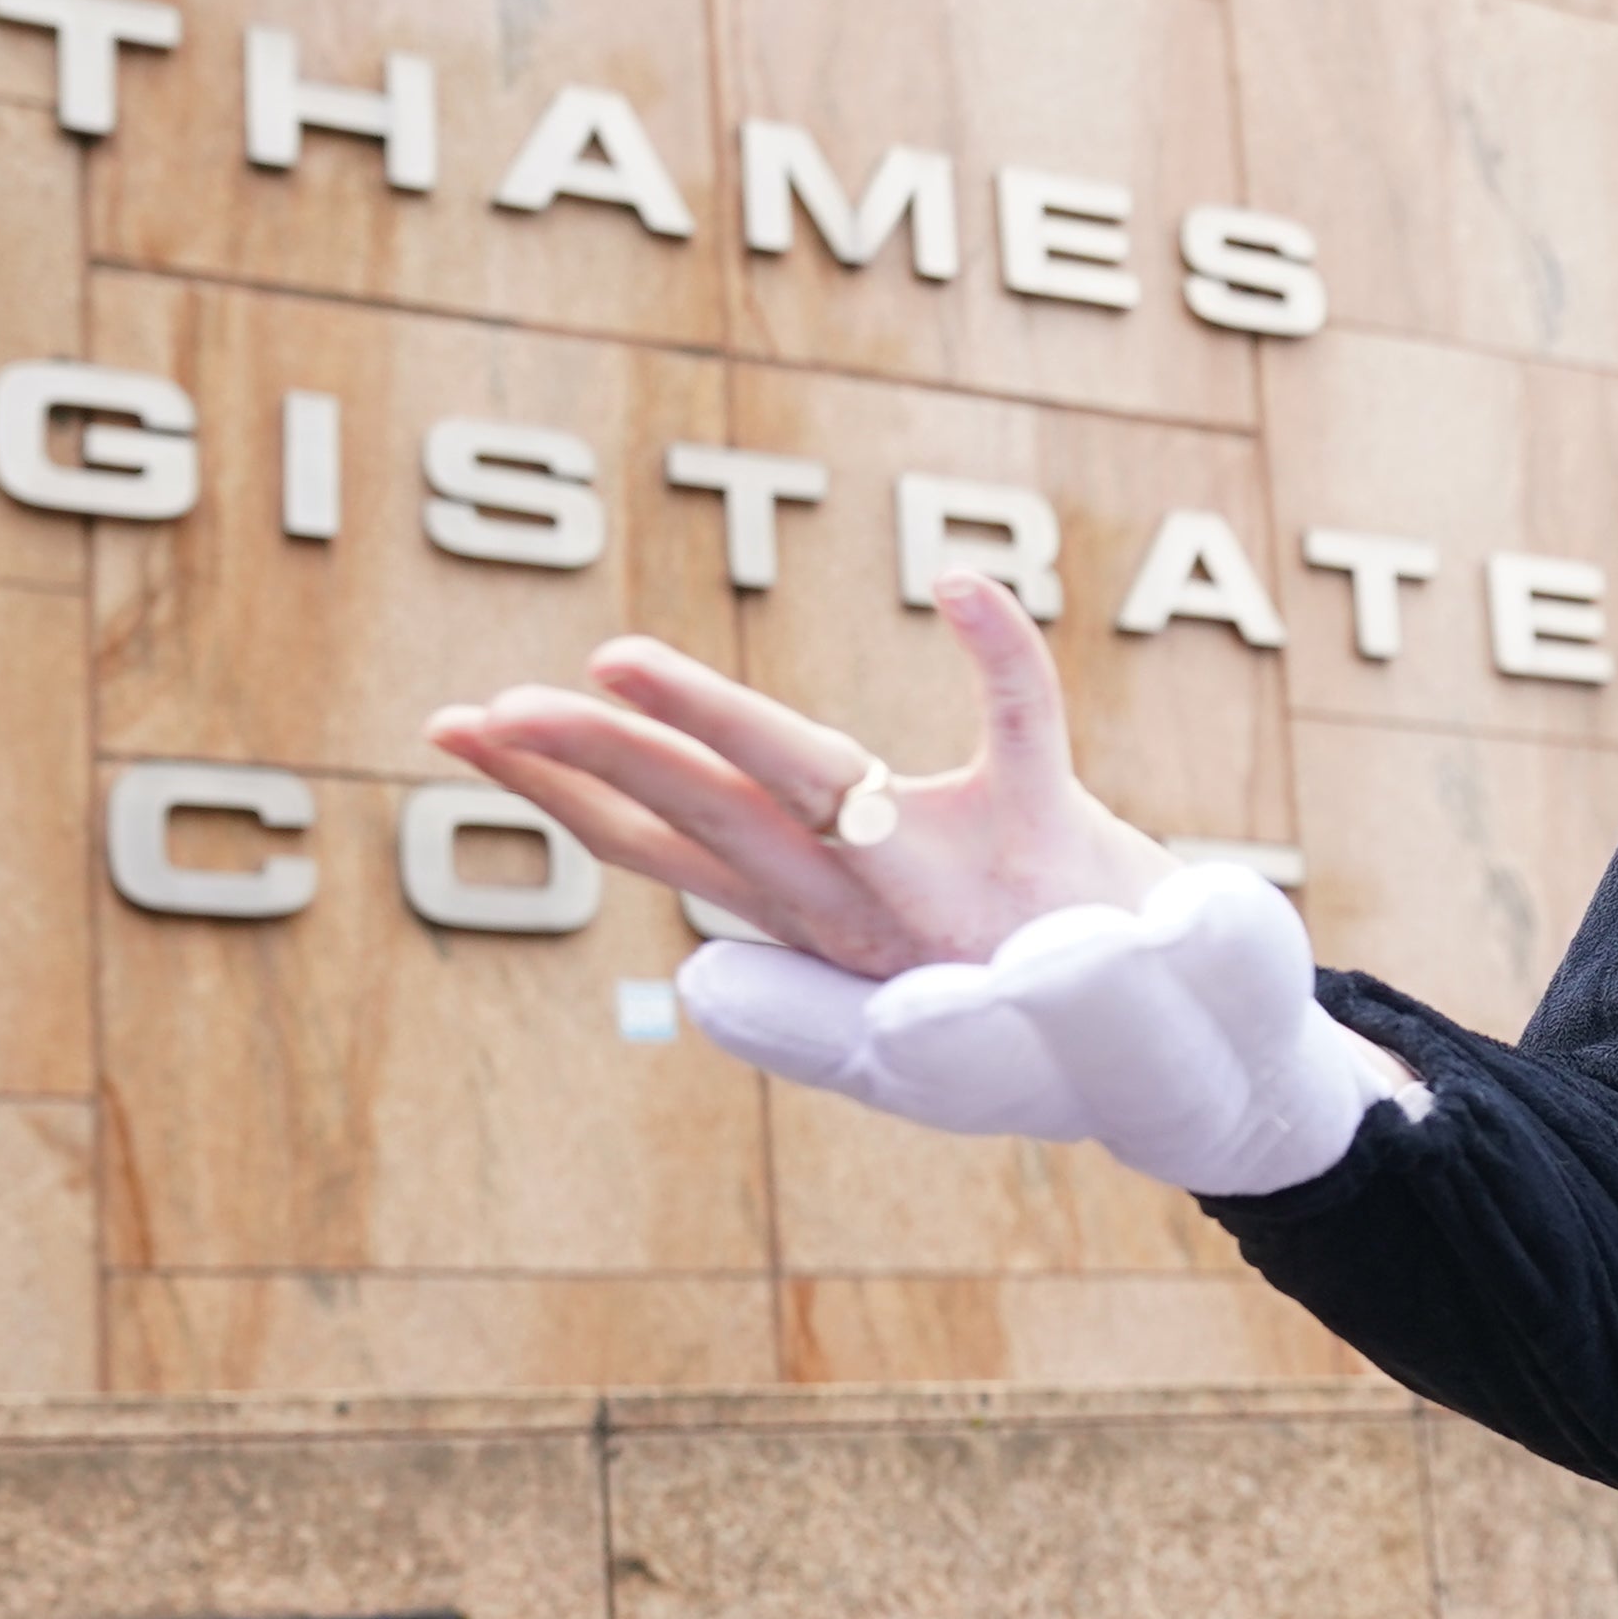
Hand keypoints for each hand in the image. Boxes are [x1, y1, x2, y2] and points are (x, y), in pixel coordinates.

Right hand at [425, 574, 1180, 976]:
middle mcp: (850, 894)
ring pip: (811, 782)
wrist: (1155, 1034)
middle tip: (491, 710)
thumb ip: (778, 865)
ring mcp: (944, 867)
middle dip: (595, 757)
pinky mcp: (1047, 830)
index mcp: (800, 902)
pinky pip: (1025, 727)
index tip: (462, 727)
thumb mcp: (866, 908)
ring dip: (715, 723)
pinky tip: (964, 584)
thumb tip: (665, 870)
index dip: (554, 788)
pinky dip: (1002, 653)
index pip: (652, 842)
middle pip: (703, 811)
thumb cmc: (998, 952)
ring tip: (615, 662)